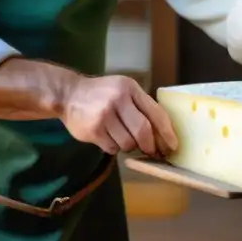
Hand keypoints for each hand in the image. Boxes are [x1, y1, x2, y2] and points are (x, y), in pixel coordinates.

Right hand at [59, 75, 178, 157]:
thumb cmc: (102, 94)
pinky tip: (107, 137)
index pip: (156, 113)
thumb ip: (141, 107)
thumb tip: (162, 135)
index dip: (167, 133)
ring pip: (128, 143)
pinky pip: (112, 148)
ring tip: (121, 137)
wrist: (68, 94)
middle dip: (150, 146)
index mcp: (130, 88)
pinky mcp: (93, 130)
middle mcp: (118, 99)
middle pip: (143, 131)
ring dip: (128, 146)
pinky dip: (114, 147)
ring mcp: (104, 115)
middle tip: (152, 152)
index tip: (173, 146)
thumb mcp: (123, 90)